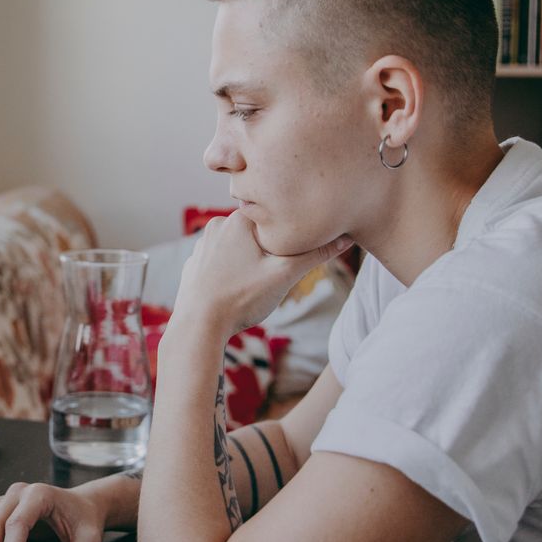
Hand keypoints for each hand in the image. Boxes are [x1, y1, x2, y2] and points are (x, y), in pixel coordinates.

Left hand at [175, 209, 352, 337]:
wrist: (198, 326)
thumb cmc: (241, 298)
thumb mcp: (285, 275)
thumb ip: (315, 254)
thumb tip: (346, 238)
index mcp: (238, 219)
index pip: (274, 215)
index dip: (288, 234)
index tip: (291, 254)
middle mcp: (216, 225)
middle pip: (256, 231)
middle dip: (268, 251)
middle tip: (271, 275)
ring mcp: (202, 244)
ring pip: (238, 246)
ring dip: (249, 261)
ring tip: (252, 285)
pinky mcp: (195, 263)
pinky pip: (221, 260)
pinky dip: (230, 272)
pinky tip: (234, 290)